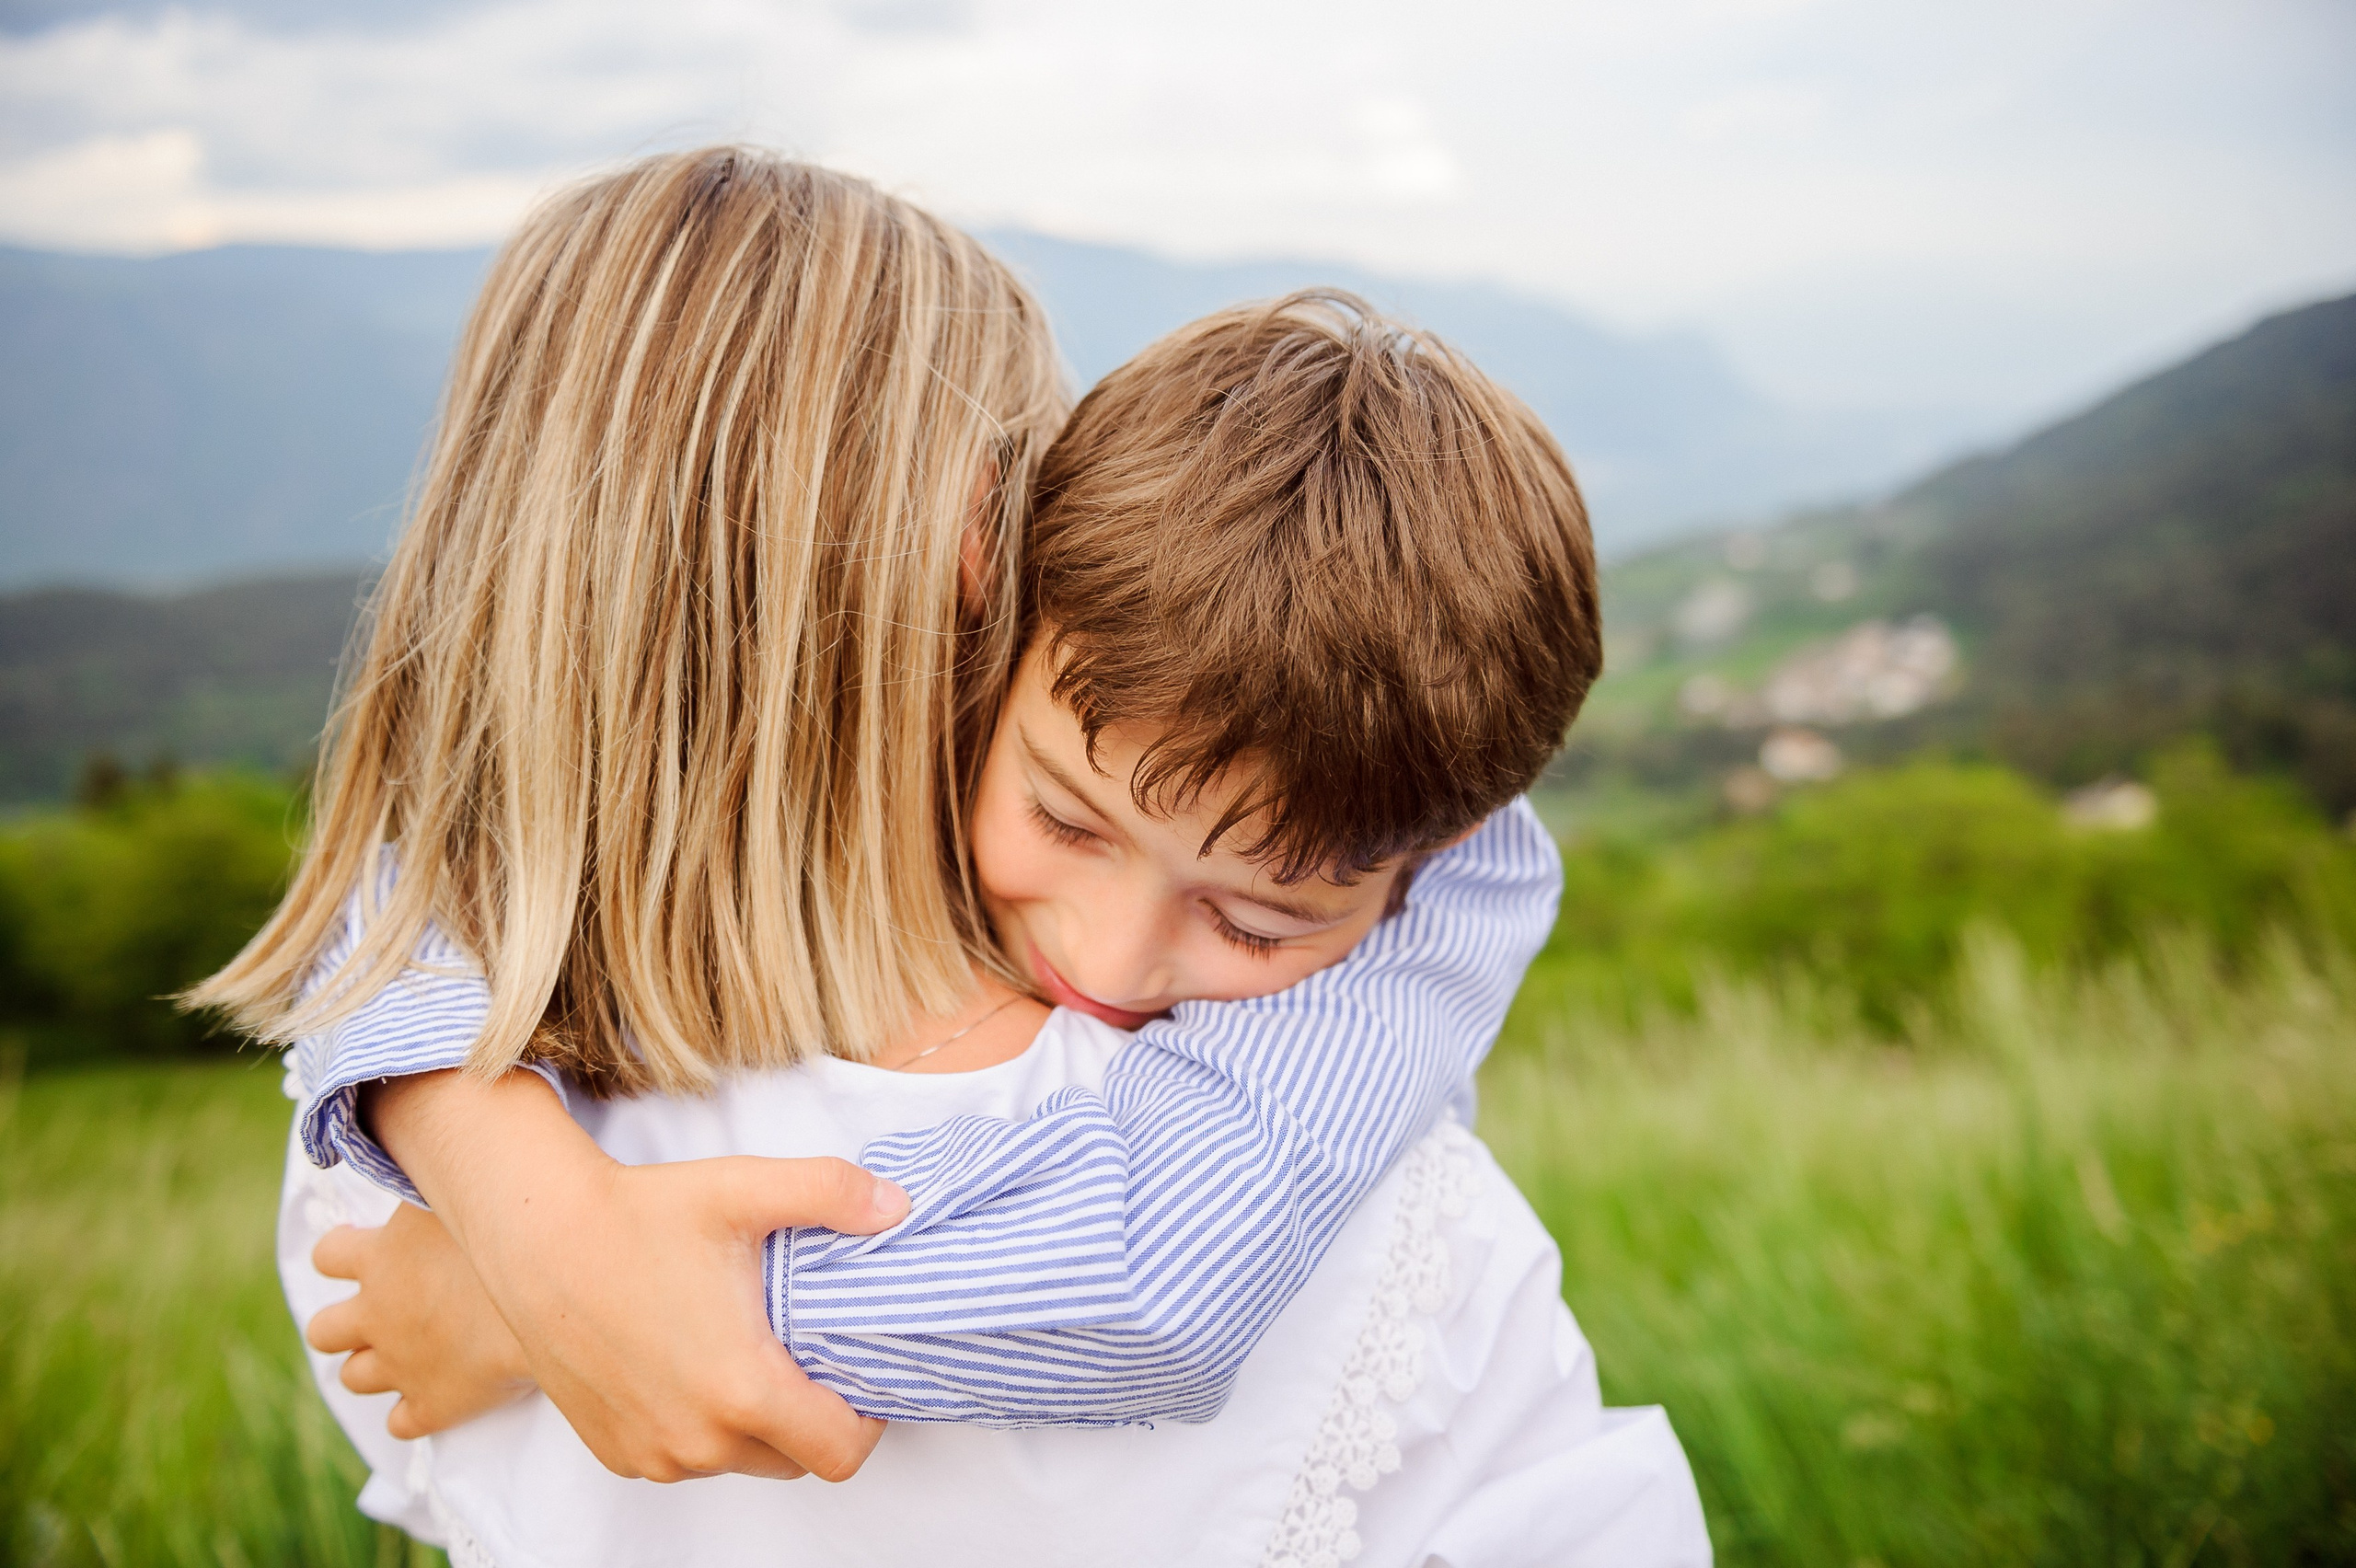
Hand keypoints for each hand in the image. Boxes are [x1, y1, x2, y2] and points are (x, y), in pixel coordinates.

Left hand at [307, 1201, 534, 1437]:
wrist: (554, 1298)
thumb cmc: (513, 1233)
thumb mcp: (462, 1191)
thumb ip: (436, 1180)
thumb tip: (432, 1145)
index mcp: (379, 1258)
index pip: (326, 1255)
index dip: (341, 1254)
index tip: (365, 1251)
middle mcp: (377, 1314)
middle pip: (323, 1330)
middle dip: (343, 1325)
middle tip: (379, 1315)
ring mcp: (400, 1365)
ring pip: (354, 1378)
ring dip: (374, 1367)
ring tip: (410, 1353)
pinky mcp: (434, 1406)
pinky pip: (400, 1424)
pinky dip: (413, 1412)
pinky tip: (437, 1394)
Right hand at [363, 1069, 906, 1482]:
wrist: (534, 1237)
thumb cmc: (638, 1215)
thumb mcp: (746, 1188)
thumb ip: (833, 1193)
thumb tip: (897, 1208)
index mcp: (743, 1389)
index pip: (841, 1452)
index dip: (867, 1420)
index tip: (860, 1378)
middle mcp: (698, 1439)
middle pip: (795, 1461)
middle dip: (814, 1419)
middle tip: (808, 1356)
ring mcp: (653, 1454)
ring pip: (739, 1463)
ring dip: (758, 1426)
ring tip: (751, 1354)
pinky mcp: (618, 1453)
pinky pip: (686, 1459)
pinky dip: (704, 1429)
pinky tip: (695, 1366)